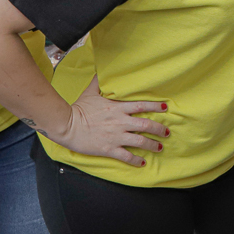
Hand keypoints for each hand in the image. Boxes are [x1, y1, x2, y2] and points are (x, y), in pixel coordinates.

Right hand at [50, 76, 168, 165]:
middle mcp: (120, 122)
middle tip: (167, 132)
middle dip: (159, 129)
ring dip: (152, 145)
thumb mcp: (90, 92)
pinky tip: (142, 163)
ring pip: (140, 141)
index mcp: (117, 108)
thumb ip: (98, 82)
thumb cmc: (78, 108)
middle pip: (146, 125)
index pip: (141, 105)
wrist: (66, 125)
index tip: (165, 108)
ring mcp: (115, 136)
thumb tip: (100, 70)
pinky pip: (126, 156)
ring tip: (159, 147)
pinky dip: (136, 160)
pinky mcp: (109, 149)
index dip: (155, 106)